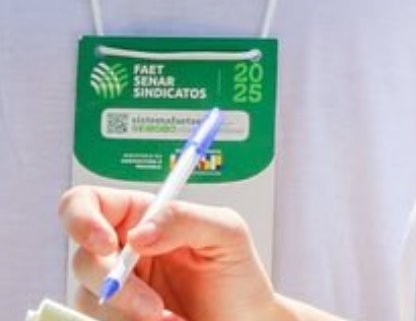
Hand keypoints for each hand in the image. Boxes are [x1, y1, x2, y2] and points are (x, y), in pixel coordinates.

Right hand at [59, 186, 279, 320]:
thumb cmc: (238, 273)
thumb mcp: (227, 233)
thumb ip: (184, 219)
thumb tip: (137, 234)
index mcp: (141, 216)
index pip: (85, 203)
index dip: (81, 219)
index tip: (106, 246)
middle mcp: (121, 251)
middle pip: (84, 260)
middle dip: (117, 286)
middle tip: (154, 307)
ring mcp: (116, 289)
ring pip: (88, 301)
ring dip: (127, 316)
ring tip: (171, 319)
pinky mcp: (118, 318)